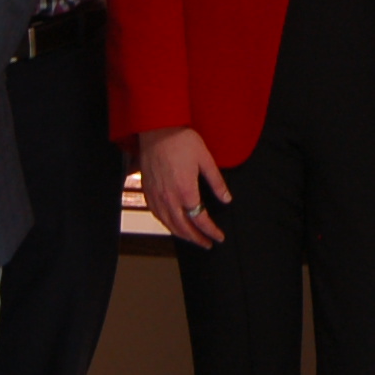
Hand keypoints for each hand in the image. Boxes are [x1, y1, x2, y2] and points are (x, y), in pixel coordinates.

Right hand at [140, 127, 229, 247]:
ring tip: (192, 239)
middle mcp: (169, 198)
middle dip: (197, 239)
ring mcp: (157, 196)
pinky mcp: (148, 191)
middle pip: (184, 227)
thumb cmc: (182, 142)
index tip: (219, 237)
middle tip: (207, 244)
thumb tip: (226, 199)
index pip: (201, 220)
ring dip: (182, 235)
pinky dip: (167, 224)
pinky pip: (157, 215)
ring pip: (169, 224)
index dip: (211, 231)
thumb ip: (216, 182)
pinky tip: (172, 224)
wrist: (156, 130)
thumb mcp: (206, 160)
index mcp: (186, 191)